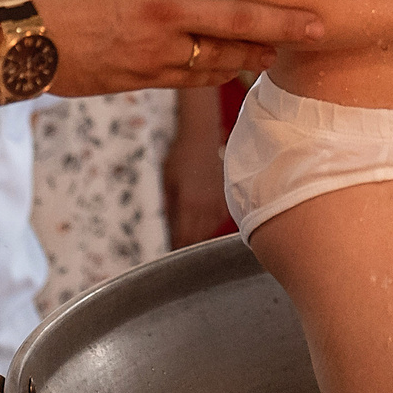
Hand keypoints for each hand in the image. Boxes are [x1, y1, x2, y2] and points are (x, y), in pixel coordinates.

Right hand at [16, 0, 318, 92]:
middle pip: (237, 15)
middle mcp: (162, 7)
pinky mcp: (140, 77)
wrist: (14, 32)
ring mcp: (154, 47)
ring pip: (219, 53)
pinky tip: (233, 70)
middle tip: (318, 26)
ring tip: (280, 54)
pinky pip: (190, 77)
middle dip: (282, 21)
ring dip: (254, 54)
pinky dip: (215, 72)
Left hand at [163, 89, 232, 247]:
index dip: (177, 248)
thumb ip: (168, 208)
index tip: (170, 255)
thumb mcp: (167, 182)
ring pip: (210, 229)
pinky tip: (203, 220)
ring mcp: (219, 201)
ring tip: (189, 236)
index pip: (184, 237)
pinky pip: (219, 218)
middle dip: (187, 244)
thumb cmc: (180, 156)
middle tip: (178, 249)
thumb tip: (167, 229)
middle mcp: (207, 206)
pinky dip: (211, 223)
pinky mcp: (226, 196)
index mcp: (189, 204)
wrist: (200, 137)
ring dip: (200, 235)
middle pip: (198, 237)